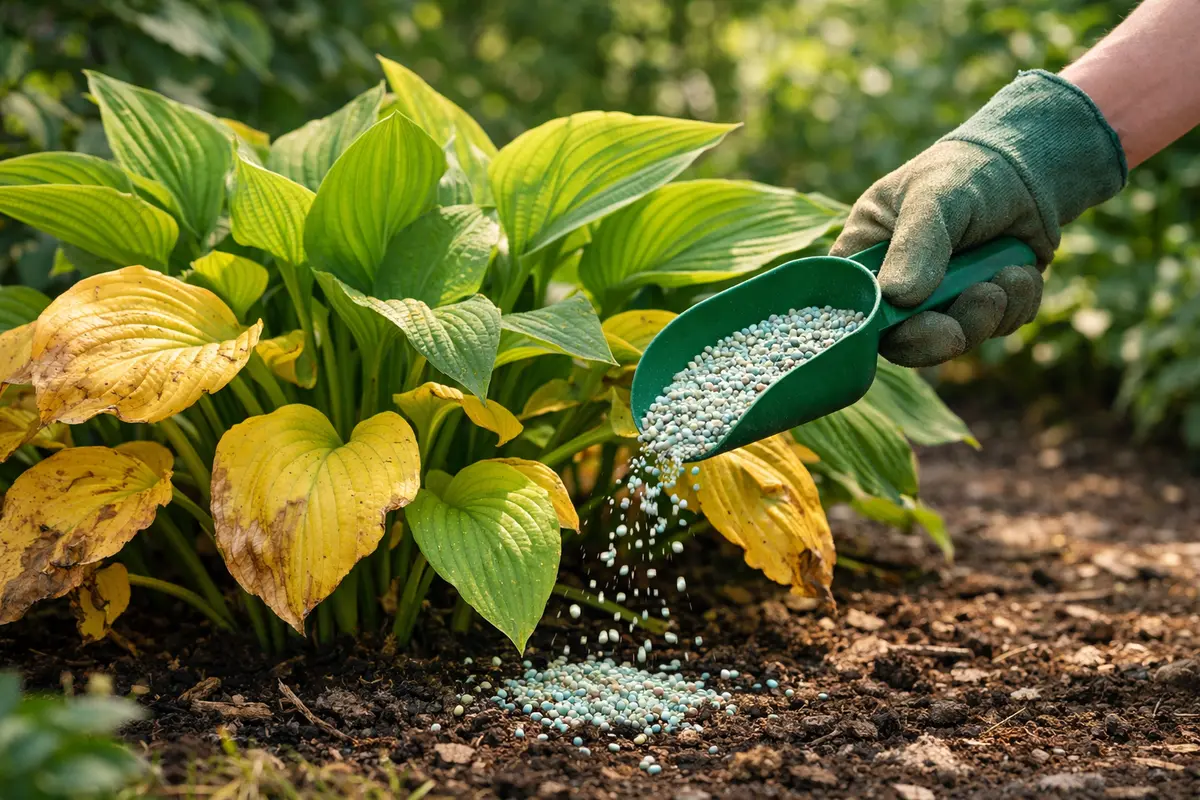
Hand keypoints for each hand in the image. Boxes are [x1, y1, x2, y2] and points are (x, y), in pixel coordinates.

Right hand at [831, 70, 1126, 367]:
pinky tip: (1021, 271)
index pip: (853, 308)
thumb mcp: (933, 199)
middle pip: (902, 340)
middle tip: (964, 324)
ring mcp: (941, 302)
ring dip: (988, 314)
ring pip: (956, 338)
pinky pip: (997, 328)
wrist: (1029, 169)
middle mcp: (897, 287)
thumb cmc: (964, 173)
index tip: (908, 327)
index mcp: (866, 258)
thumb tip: (898, 298)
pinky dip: (1015, 305)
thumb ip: (914, 246)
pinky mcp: (982, 308)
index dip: (874, 329)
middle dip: (939, 334)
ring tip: (1010, 274)